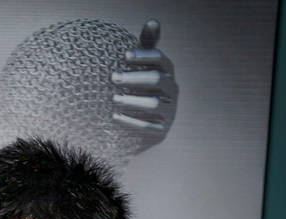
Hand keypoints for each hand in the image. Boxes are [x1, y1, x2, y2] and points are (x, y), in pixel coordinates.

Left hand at [111, 20, 178, 146]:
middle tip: (113, 77)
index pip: (159, 59)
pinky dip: (131, 121)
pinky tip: (115, 117)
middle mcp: (172, 89)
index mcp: (168, 72)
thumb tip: (153, 21)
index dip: (143, 56)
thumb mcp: (145, 68)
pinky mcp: (162, 130)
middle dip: (134, 77)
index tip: (123, 56)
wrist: (149, 125)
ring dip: (133, 100)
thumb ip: (147, 46)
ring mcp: (169, 110)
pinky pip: (148, 126)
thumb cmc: (144, 89)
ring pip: (154, 103)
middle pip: (156, 79)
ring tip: (114, 99)